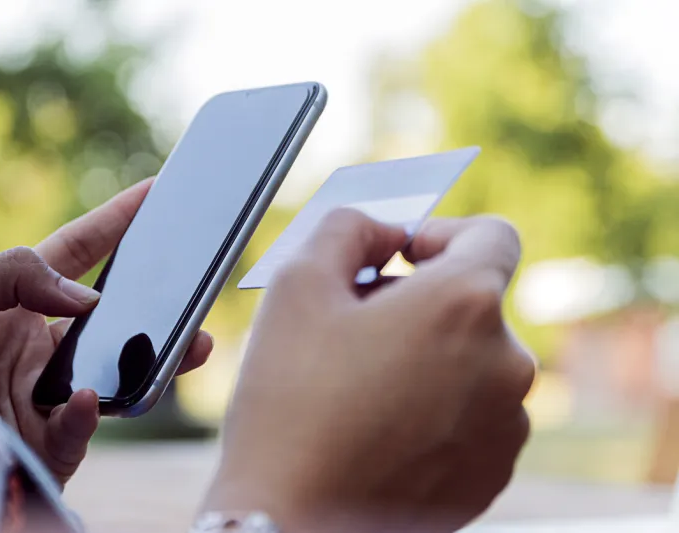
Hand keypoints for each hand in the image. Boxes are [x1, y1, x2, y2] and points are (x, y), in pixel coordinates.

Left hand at [0, 179, 213, 485]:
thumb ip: (13, 274)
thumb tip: (87, 297)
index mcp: (15, 302)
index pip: (76, 253)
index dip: (114, 223)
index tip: (152, 194)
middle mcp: (40, 346)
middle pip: (114, 316)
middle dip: (159, 300)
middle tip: (195, 282)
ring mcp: (49, 393)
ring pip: (119, 373)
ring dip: (158, 361)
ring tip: (192, 346)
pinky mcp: (49, 442)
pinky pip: (80, 428)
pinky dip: (87, 415)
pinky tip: (87, 399)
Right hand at [202, 210, 534, 531]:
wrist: (290, 521)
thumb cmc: (289, 403)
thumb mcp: (297, 283)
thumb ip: (347, 228)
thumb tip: (383, 232)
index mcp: (465, 304)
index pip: (492, 235)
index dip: (442, 234)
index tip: (401, 258)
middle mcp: (506, 362)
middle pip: (472, 302)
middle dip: (418, 301)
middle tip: (353, 328)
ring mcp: (506, 424)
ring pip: (472, 360)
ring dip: (427, 356)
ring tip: (361, 387)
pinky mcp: (493, 471)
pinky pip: (473, 414)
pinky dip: (436, 407)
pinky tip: (380, 428)